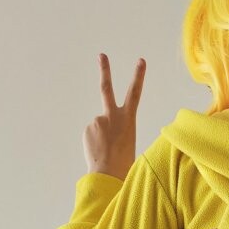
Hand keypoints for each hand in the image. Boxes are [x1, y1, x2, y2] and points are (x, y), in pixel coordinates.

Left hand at [82, 53, 145, 179]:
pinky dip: (95, 141)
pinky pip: (92, 133)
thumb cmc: (124, 163)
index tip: (140, 61)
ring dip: (102, 136)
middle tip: (102, 55)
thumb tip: (105, 128)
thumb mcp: (129, 142)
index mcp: (129, 119)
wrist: (109, 173)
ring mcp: (98, 120)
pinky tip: (99, 151)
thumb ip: (118, 130)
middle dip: (105, 70)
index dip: (138, 76)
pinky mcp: (88, 128)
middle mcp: (113, 115)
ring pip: (99, 125)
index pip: (135, 93)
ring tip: (107, 150)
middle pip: (107, 88)